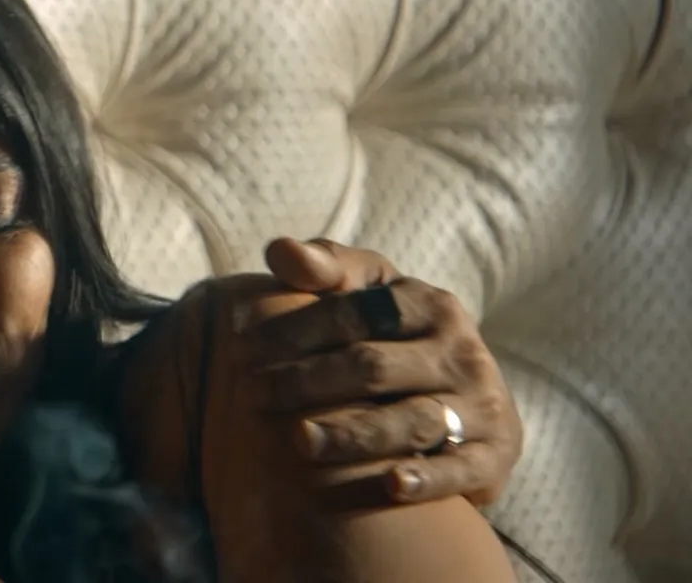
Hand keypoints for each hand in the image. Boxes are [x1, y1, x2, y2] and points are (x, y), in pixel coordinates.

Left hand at [240, 238, 523, 506]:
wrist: (471, 403)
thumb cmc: (395, 338)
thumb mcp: (368, 293)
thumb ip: (326, 268)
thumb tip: (279, 250)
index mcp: (430, 304)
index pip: (353, 313)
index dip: (293, 329)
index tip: (241, 349)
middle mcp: (462, 352)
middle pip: (373, 367)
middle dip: (306, 381)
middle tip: (251, 395)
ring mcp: (482, 406)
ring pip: (411, 420)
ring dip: (353, 433)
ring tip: (298, 440)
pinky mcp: (494, 457)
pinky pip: (460, 469)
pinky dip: (428, 478)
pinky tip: (391, 485)